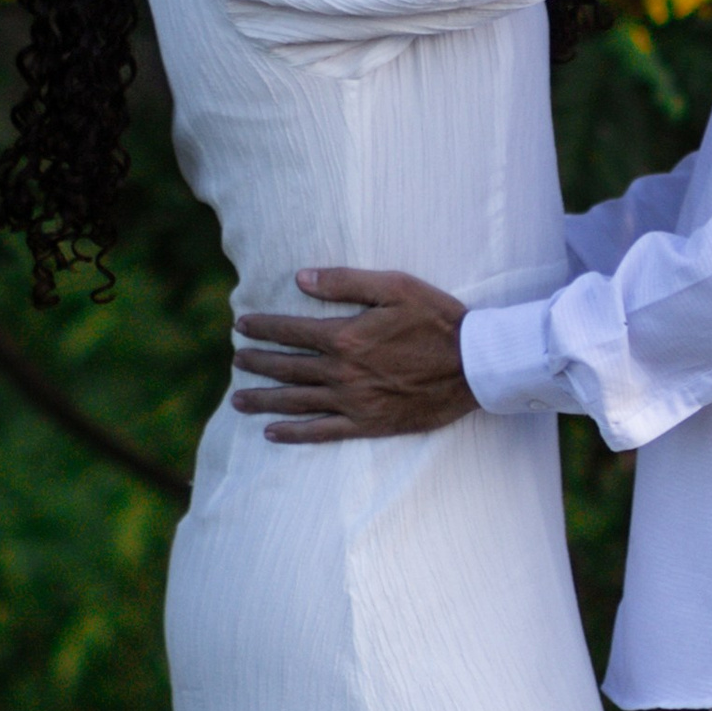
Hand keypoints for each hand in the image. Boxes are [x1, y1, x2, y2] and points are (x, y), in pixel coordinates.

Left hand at [232, 268, 475, 443]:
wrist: (474, 365)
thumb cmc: (438, 320)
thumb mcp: (395, 287)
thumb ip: (346, 282)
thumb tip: (301, 277)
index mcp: (345, 336)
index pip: (290, 329)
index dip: (262, 327)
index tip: (240, 326)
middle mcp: (342, 371)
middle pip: (287, 367)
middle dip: (256, 363)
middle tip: (236, 361)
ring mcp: (353, 401)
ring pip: (296, 401)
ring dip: (263, 400)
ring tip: (238, 400)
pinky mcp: (368, 424)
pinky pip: (321, 432)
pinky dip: (294, 432)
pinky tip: (272, 432)